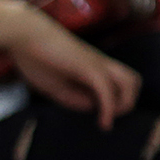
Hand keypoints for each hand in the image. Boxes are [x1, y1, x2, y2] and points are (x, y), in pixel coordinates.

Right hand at [0, 2, 141, 128]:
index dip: (112, 104)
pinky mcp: (89, 67)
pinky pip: (108, 90)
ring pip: (130, 83)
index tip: (95, 116)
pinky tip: (103, 123)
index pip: (117, 85)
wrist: (26, 35)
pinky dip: (109, 109)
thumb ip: (75, 98)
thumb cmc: (36, 59)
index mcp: (92, 66)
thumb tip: (95, 107)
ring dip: (124, 104)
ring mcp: (97, 63)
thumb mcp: (56, 87)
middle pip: (132, 82)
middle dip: (126, 102)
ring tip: (107, 119)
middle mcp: (100, 63)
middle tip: (107, 117)